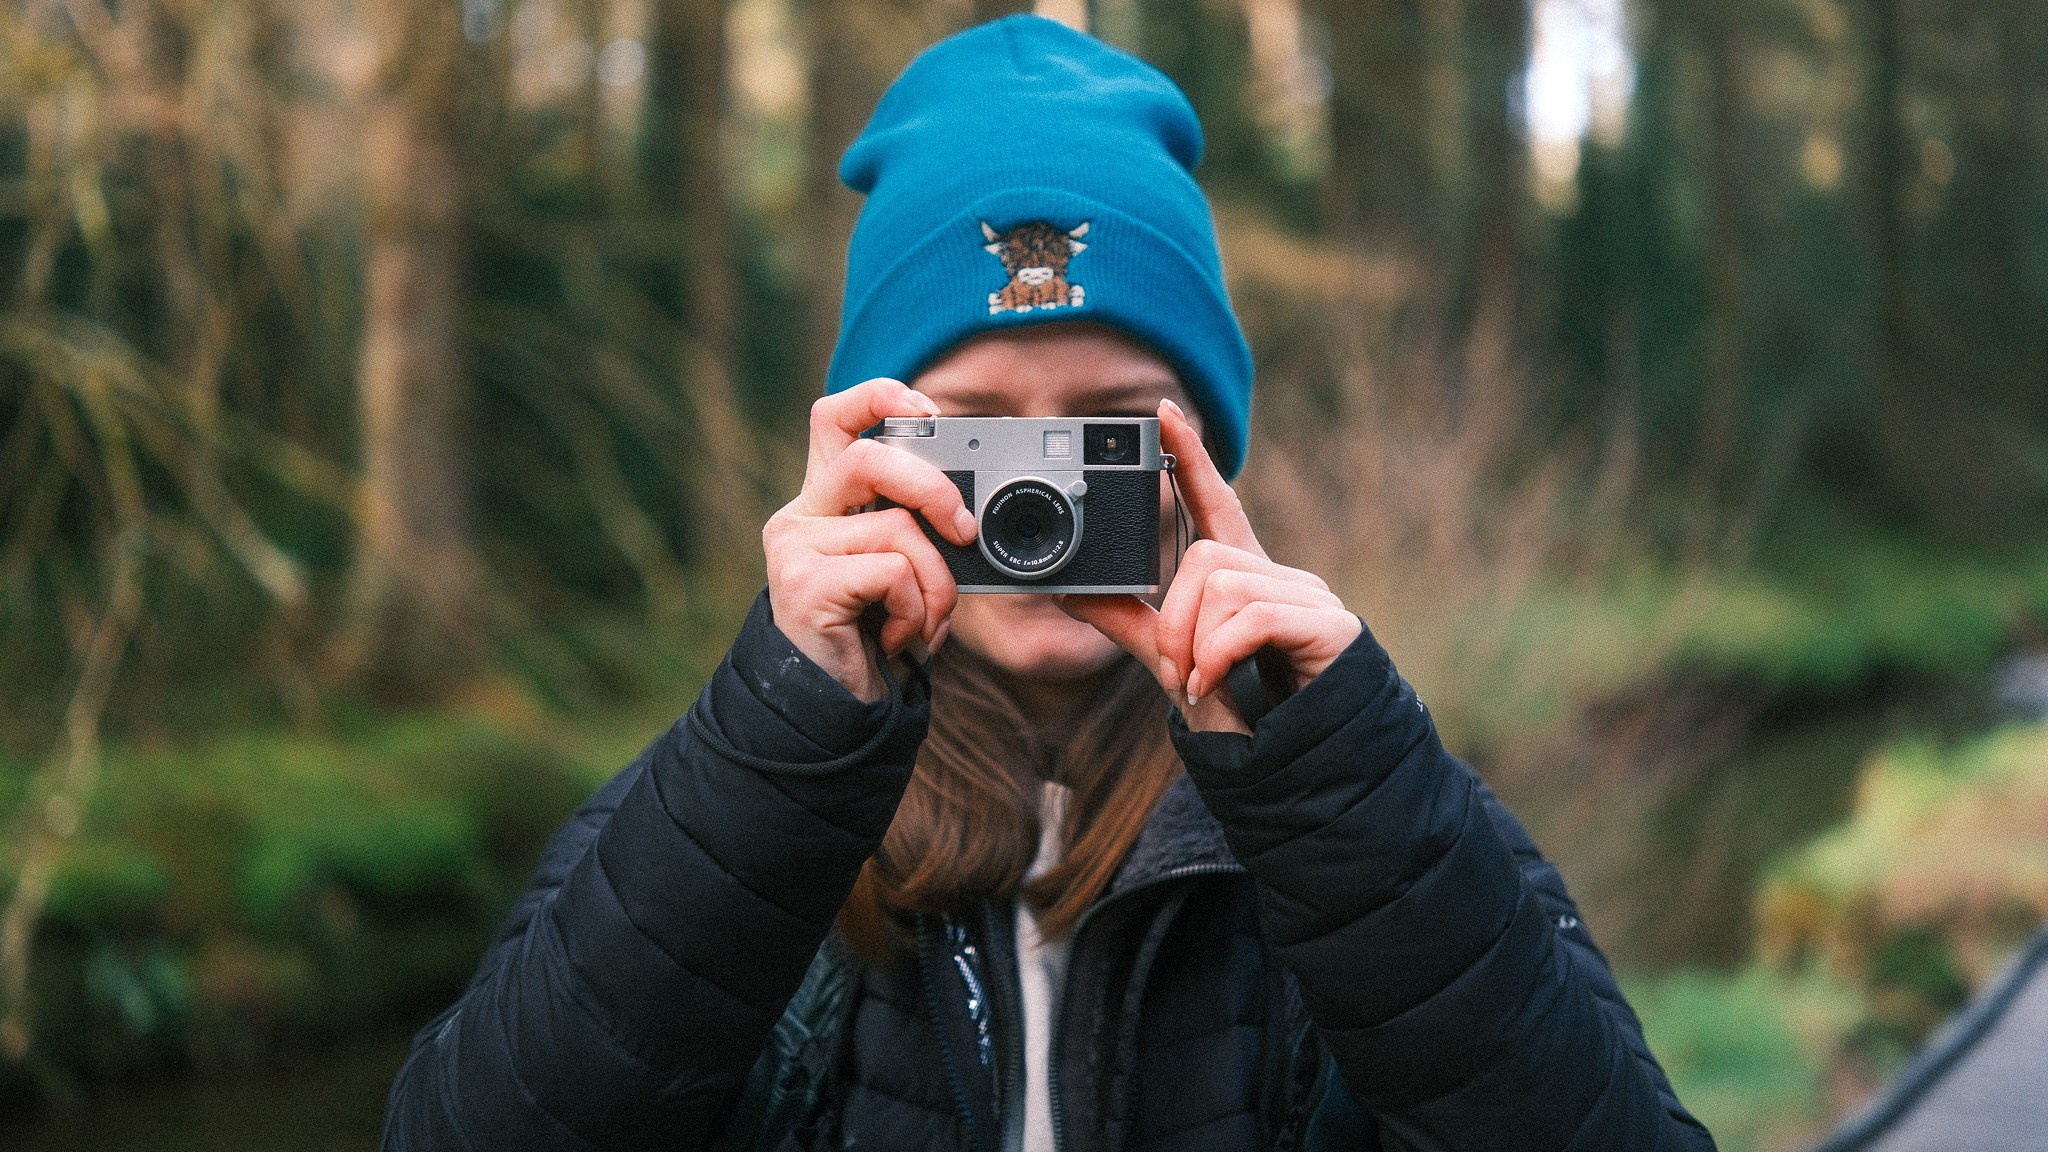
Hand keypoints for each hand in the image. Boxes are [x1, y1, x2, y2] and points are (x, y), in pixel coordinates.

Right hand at [763, 378, 977, 700]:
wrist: (836, 709)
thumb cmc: (877, 636)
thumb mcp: (904, 568)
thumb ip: (919, 526)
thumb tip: (969, 508)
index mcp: (825, 500)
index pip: (836, 416)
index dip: (882, 396)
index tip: (931, 411)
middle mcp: (801, 515)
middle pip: (871, 456)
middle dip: (934, 488)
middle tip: (964, 529)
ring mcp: (795, 548)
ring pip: (898, 527)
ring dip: (937, 582)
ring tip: (926, 621)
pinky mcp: (803, 585)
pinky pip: (892, 572)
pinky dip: (916, 610)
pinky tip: (899, 639)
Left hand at [1060, 399, 1360, 733]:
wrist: (1301, 769)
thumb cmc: (1249, 717)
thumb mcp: (1176, 664)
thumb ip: (1133, 626)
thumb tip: (1075, 590)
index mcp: (1243, 579)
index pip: (1215, 503)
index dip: (1190, 458)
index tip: (1163, 414)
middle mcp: (1280, 577)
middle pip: (1204, 557)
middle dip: (1173, 619)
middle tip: (1175, 671)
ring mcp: (1308, 598)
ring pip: (1222, 584)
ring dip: (1194, 644)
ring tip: (1201, 684)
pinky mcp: (1329, 624)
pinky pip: (1251, 615)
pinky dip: (1220, 654)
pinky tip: (1215, 683)